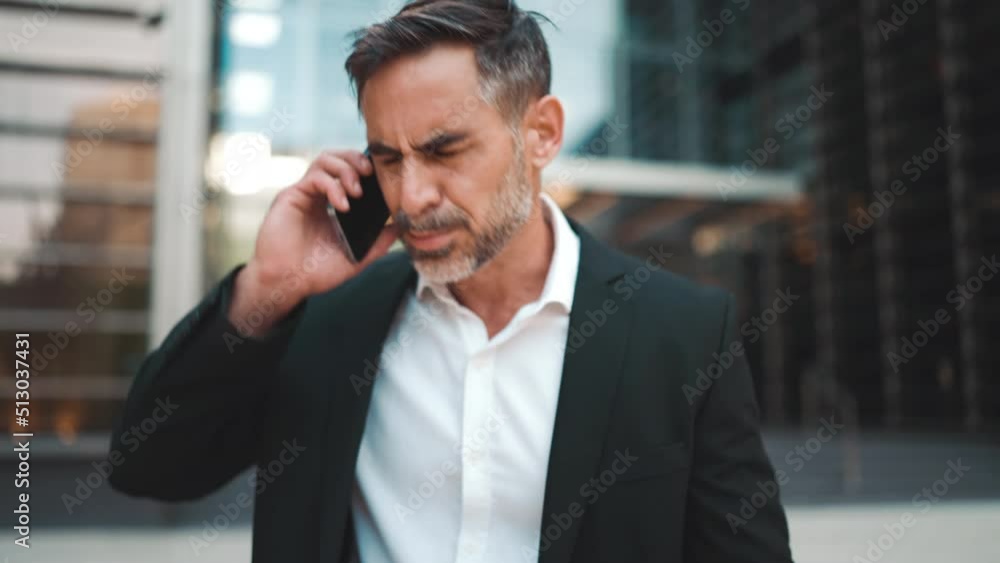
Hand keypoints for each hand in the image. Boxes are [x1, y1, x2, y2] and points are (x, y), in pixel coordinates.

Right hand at [228, 150, 398, 334]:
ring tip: (357, 191)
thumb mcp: (358, 257)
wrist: (287, 284)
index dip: (366, 168)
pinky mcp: (291, 196)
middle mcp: (318, 194)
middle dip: (357, 159)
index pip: (351, 172)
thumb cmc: (316, 272)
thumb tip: (404, 226)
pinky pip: (314, 177)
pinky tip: (342, 206)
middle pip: (338, 158)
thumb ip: (380, 241)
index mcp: (333, 203)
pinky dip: (332, 186)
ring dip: (346, 169)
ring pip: (325, 160)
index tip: (383, 178)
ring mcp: (304, 193)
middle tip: (371, 174)